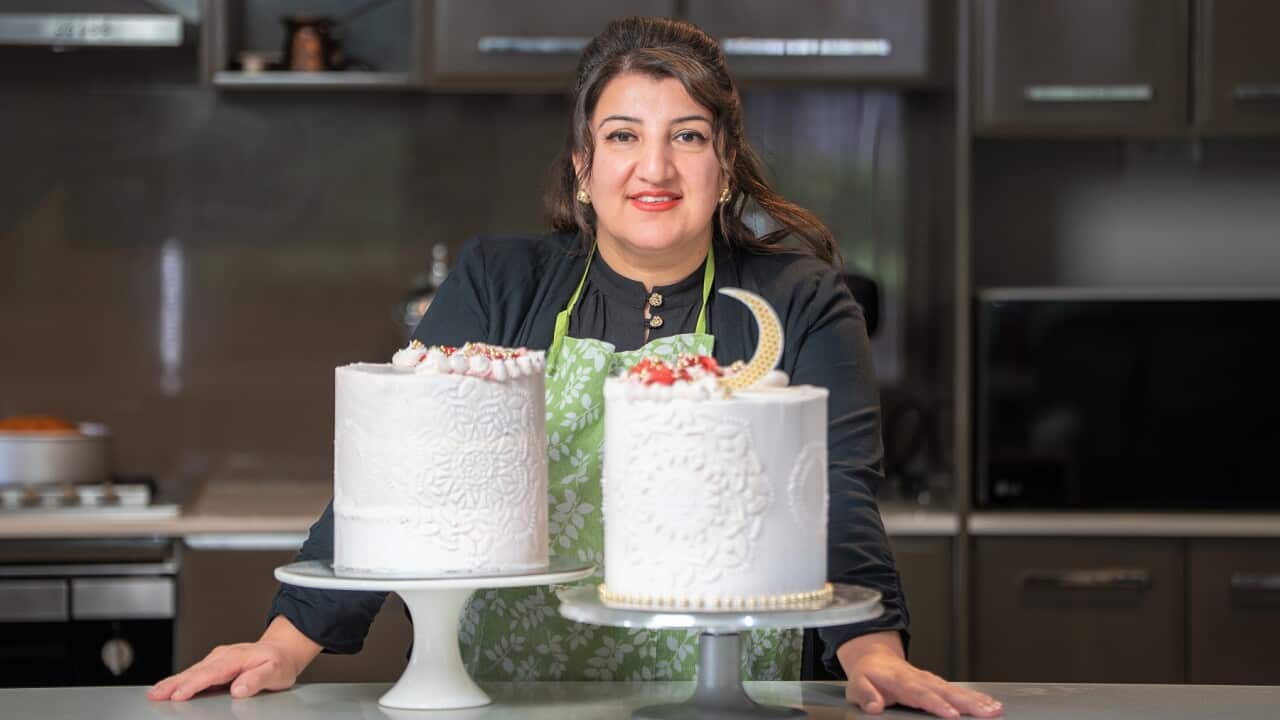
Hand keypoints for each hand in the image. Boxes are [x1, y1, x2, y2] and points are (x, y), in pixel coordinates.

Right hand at [147, 616, 321, 701]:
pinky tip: (168, 689)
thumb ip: (257, 679)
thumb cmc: (279, 662)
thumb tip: (239, 689)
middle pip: (195, 671)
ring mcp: (217, 659)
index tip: (179, 694)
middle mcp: (224, 656)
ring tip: (155, 693)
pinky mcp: (214, 665)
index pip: (211, 673)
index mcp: (237, 658)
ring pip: (191, 671)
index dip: (194, 684)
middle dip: (174, 683)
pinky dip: (179, 680)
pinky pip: (194, 673)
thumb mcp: (276, 672)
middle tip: (155, 694)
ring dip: (172, 682)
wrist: (282, 650)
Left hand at [838, 632, 1002, 717]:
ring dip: (977, 700)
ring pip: (956, 690)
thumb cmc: (868, 676)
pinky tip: (991, 704)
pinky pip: (958, 691)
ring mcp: (931, 681)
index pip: (920, 694)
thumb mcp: (857, 685)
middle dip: (967, 703)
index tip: (952, 715)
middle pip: (946, 691)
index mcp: (900, 681)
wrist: (875, 659)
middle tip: (987, 712)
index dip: (936, 704)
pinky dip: (976, 697)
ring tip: (995, 709)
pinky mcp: (938, 685)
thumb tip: (874, 705)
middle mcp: (919, 679)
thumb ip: (865, 695)